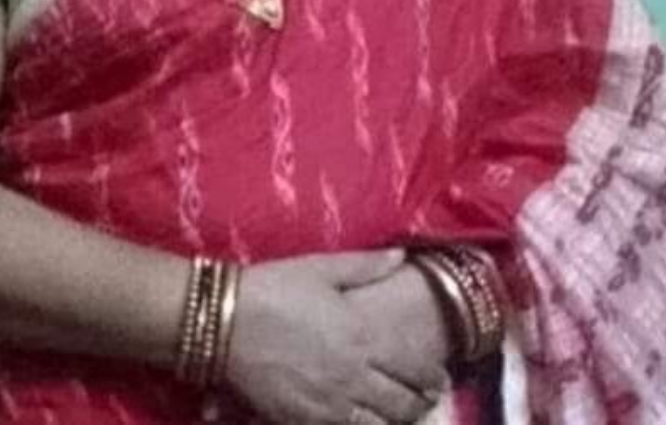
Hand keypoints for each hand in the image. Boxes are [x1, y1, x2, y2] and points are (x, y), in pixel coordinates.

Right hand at [226, 250, 435, 424]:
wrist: (226, 322)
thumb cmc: (275, 288)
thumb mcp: (322, 268)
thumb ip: (366, 266)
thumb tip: (403, 256)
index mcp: (363, 335)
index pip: (413, 366)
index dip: (431, 376)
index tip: (439, 377)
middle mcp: (354, 375)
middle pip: (402, 402)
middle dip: (420, 402)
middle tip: (426, 400)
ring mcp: (330, 403)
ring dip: (396, 421)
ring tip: (401, 416)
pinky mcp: (305, 419)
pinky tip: (364, 422)